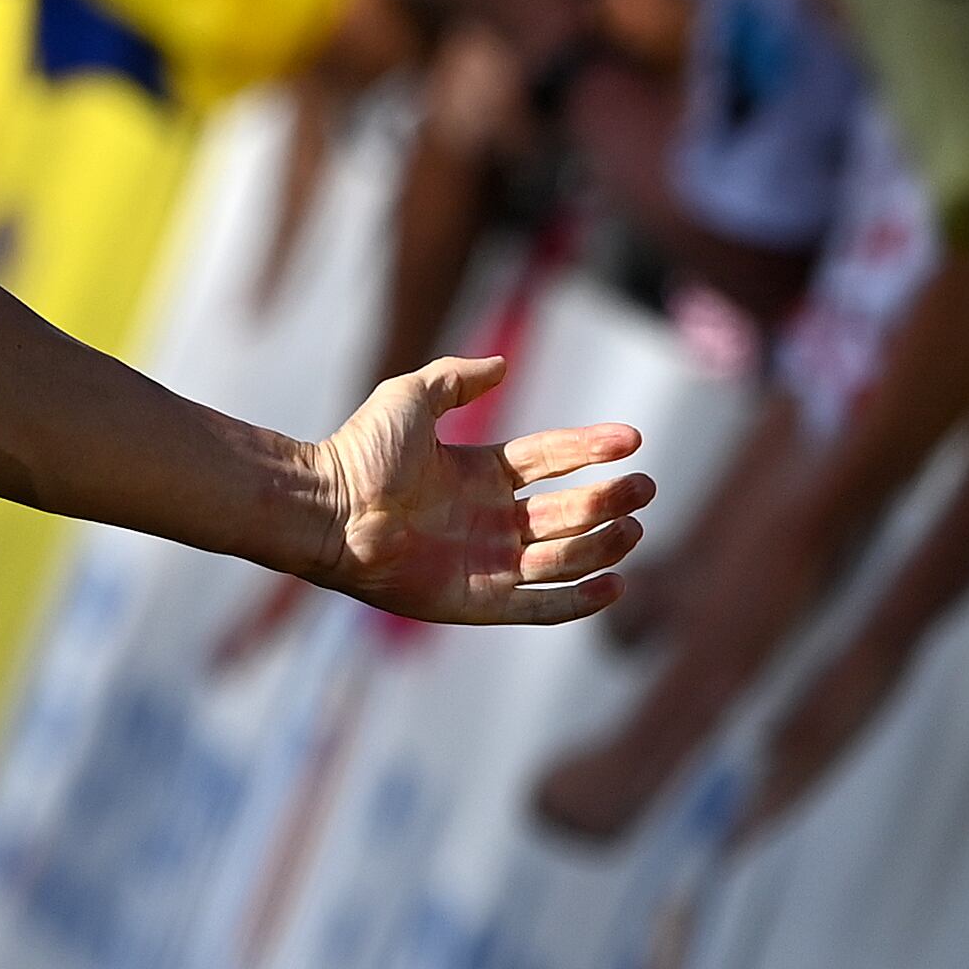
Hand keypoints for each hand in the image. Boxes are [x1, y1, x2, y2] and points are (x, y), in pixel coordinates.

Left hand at [306, 355, 654, 625]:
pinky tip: (614, 583)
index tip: (631, 438)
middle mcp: (487, 520)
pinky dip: (576, 600)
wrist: (326, 506)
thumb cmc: (360, 452)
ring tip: (631, 526)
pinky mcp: (475, 600)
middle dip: (608, 500)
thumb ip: (456, 377)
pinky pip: (537, 606)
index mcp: (479, 474)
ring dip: (601, 544)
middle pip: (566, 511)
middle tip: (642, 488)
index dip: (591, 447)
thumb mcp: (411, 397)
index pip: (551, 460)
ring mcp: (484, 561)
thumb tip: (502, 362)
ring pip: (561, 557)